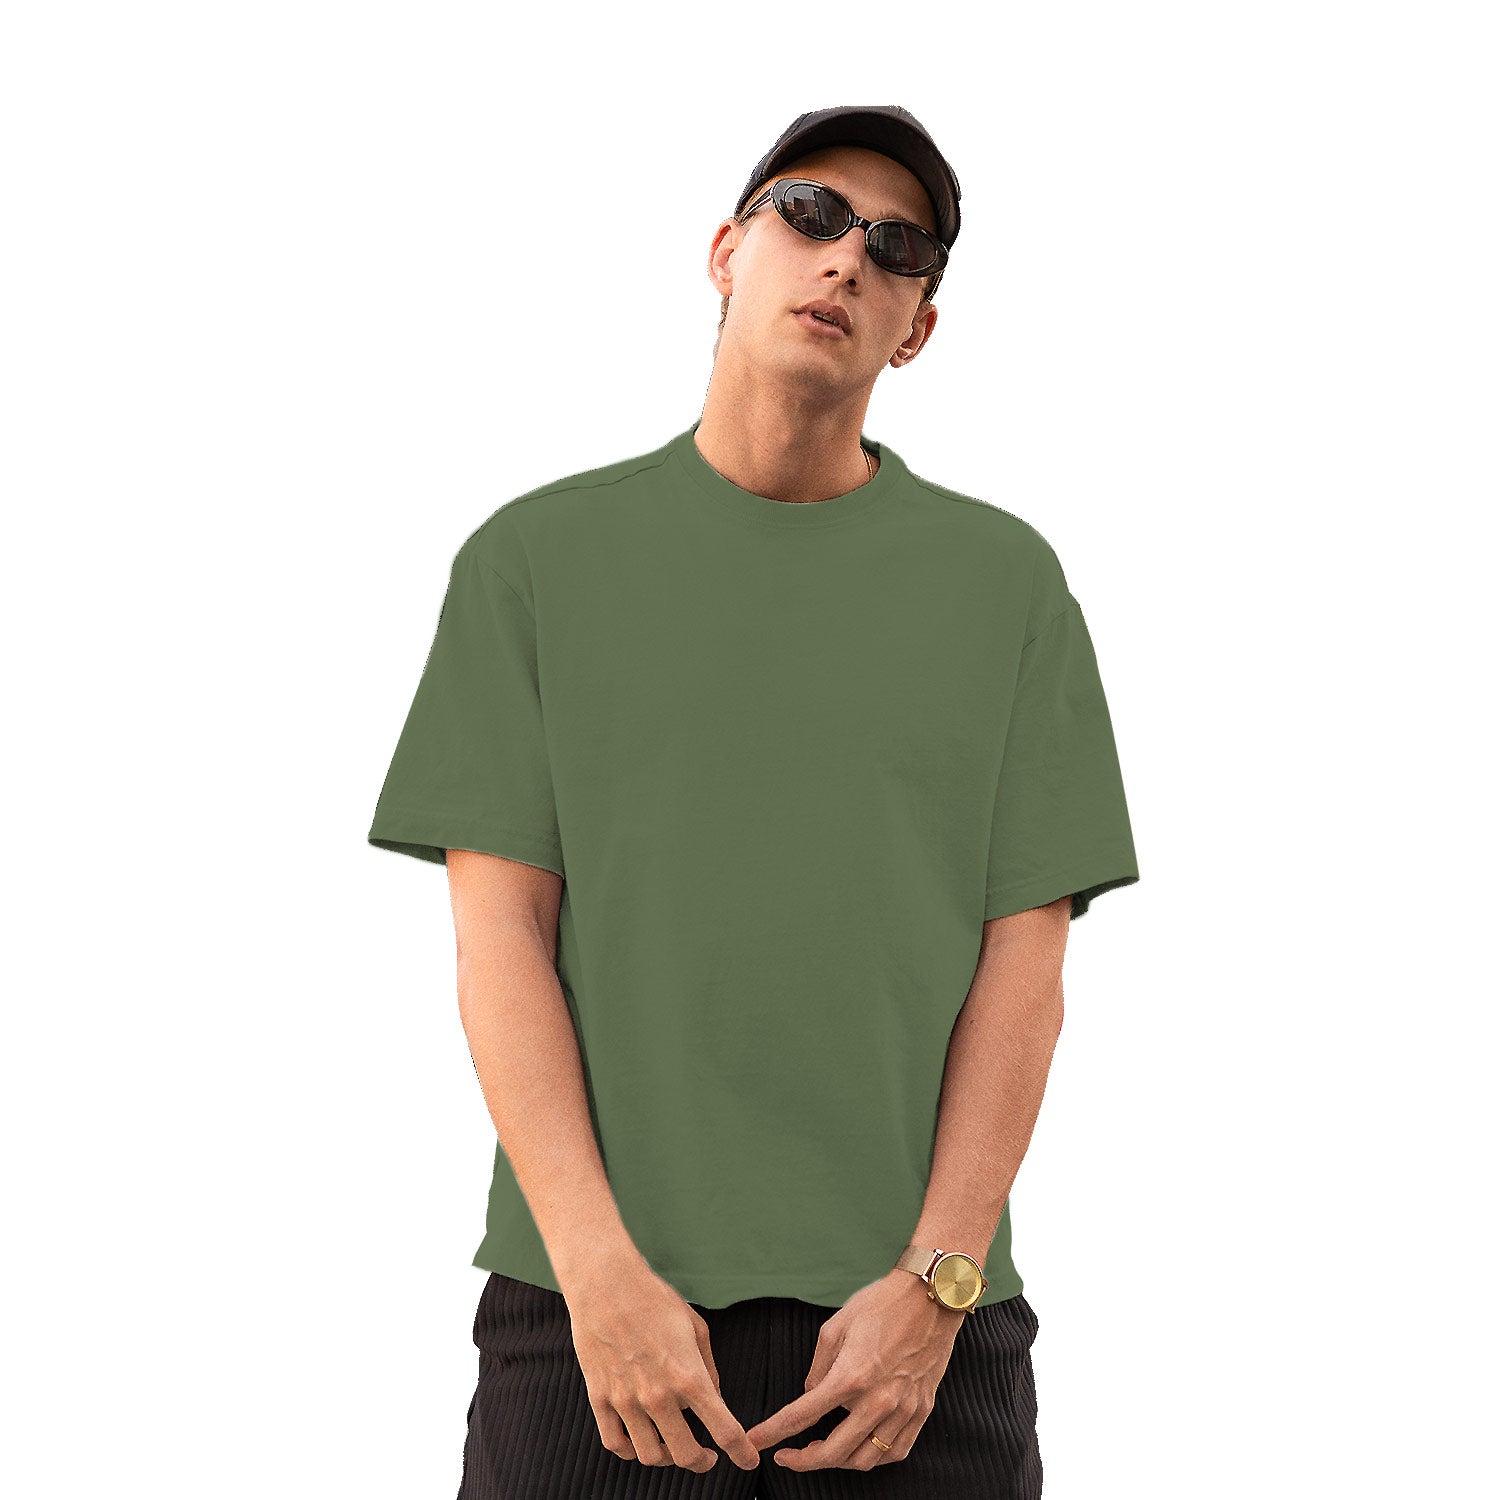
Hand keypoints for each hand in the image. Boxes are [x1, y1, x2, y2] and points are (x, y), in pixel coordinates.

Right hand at [560, 1251, 759, 1473]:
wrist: (605, 1283)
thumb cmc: (654, 1299)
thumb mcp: (695, 1327)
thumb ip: (708, 1368)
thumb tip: (714, 1399)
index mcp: (688, 1376)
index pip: (724, 1430)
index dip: (742, 1452)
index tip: (749, 1460)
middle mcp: (658, 1396)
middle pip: (685, 1455)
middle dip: (702, 1462)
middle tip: (707, 1456)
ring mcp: (626, 1401)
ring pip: (650, 1456)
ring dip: (667, 1458)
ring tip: (672, 1445)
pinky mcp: (600, 1398)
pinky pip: (616, 1443)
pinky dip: (631, 1451)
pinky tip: (641, 1441)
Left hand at [744, 1269, 964, 1470]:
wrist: (931, 1296)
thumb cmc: (882, 1304)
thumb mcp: (836, 1325)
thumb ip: (818, 1367)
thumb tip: (811, 1394)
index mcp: (851, 1376)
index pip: (803, 1415)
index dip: (774, 1432)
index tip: (757, 1442)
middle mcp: (878, 1400)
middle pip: (834, 1452)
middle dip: (804, 1461)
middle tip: (787, 1457)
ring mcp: (903, 1409)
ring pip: (865, 1460)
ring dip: (838, 1463)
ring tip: (823, 1451)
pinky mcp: (921, 1410)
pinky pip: (895, 1452)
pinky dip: (874, 1457)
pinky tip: (861, 1447)